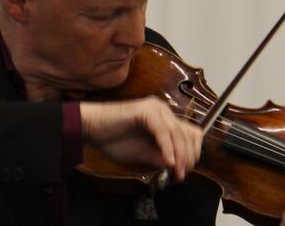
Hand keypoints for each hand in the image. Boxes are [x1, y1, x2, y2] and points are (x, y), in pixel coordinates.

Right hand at [80, 96, 202, 181]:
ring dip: (180, 155)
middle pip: (189, 134)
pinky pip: (163, 131)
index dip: (192, 154)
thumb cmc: (114, 140)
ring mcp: (156, 109)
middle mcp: (164, 112)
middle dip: (188, 157)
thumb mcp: (143, 155)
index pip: (191, 135)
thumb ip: (161, 159)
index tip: (183, 173)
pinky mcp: (146, 110)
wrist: (92, 129)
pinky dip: (167, 148)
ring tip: (176, 172)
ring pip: (178, 133)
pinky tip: (168, 162)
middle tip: (180, 175)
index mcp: (166, 120)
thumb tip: (179, 167)